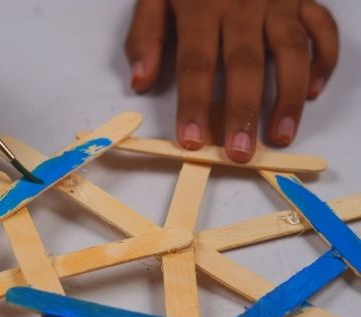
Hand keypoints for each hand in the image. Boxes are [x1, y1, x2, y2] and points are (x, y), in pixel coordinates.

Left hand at [125, 0, 337, 161]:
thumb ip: (145, 36)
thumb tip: (140, 82)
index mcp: (200, 7)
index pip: (196, 64)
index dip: (194, 105)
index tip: (192, 141)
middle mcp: (241, 6)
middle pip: (244, 64)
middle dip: (241, 112)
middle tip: (238, 153)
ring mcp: (276, 1)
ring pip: (290, 51)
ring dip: (288, 97)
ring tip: (280, 136)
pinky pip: (322, 28)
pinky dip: (324, 58)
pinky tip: (314, 91)